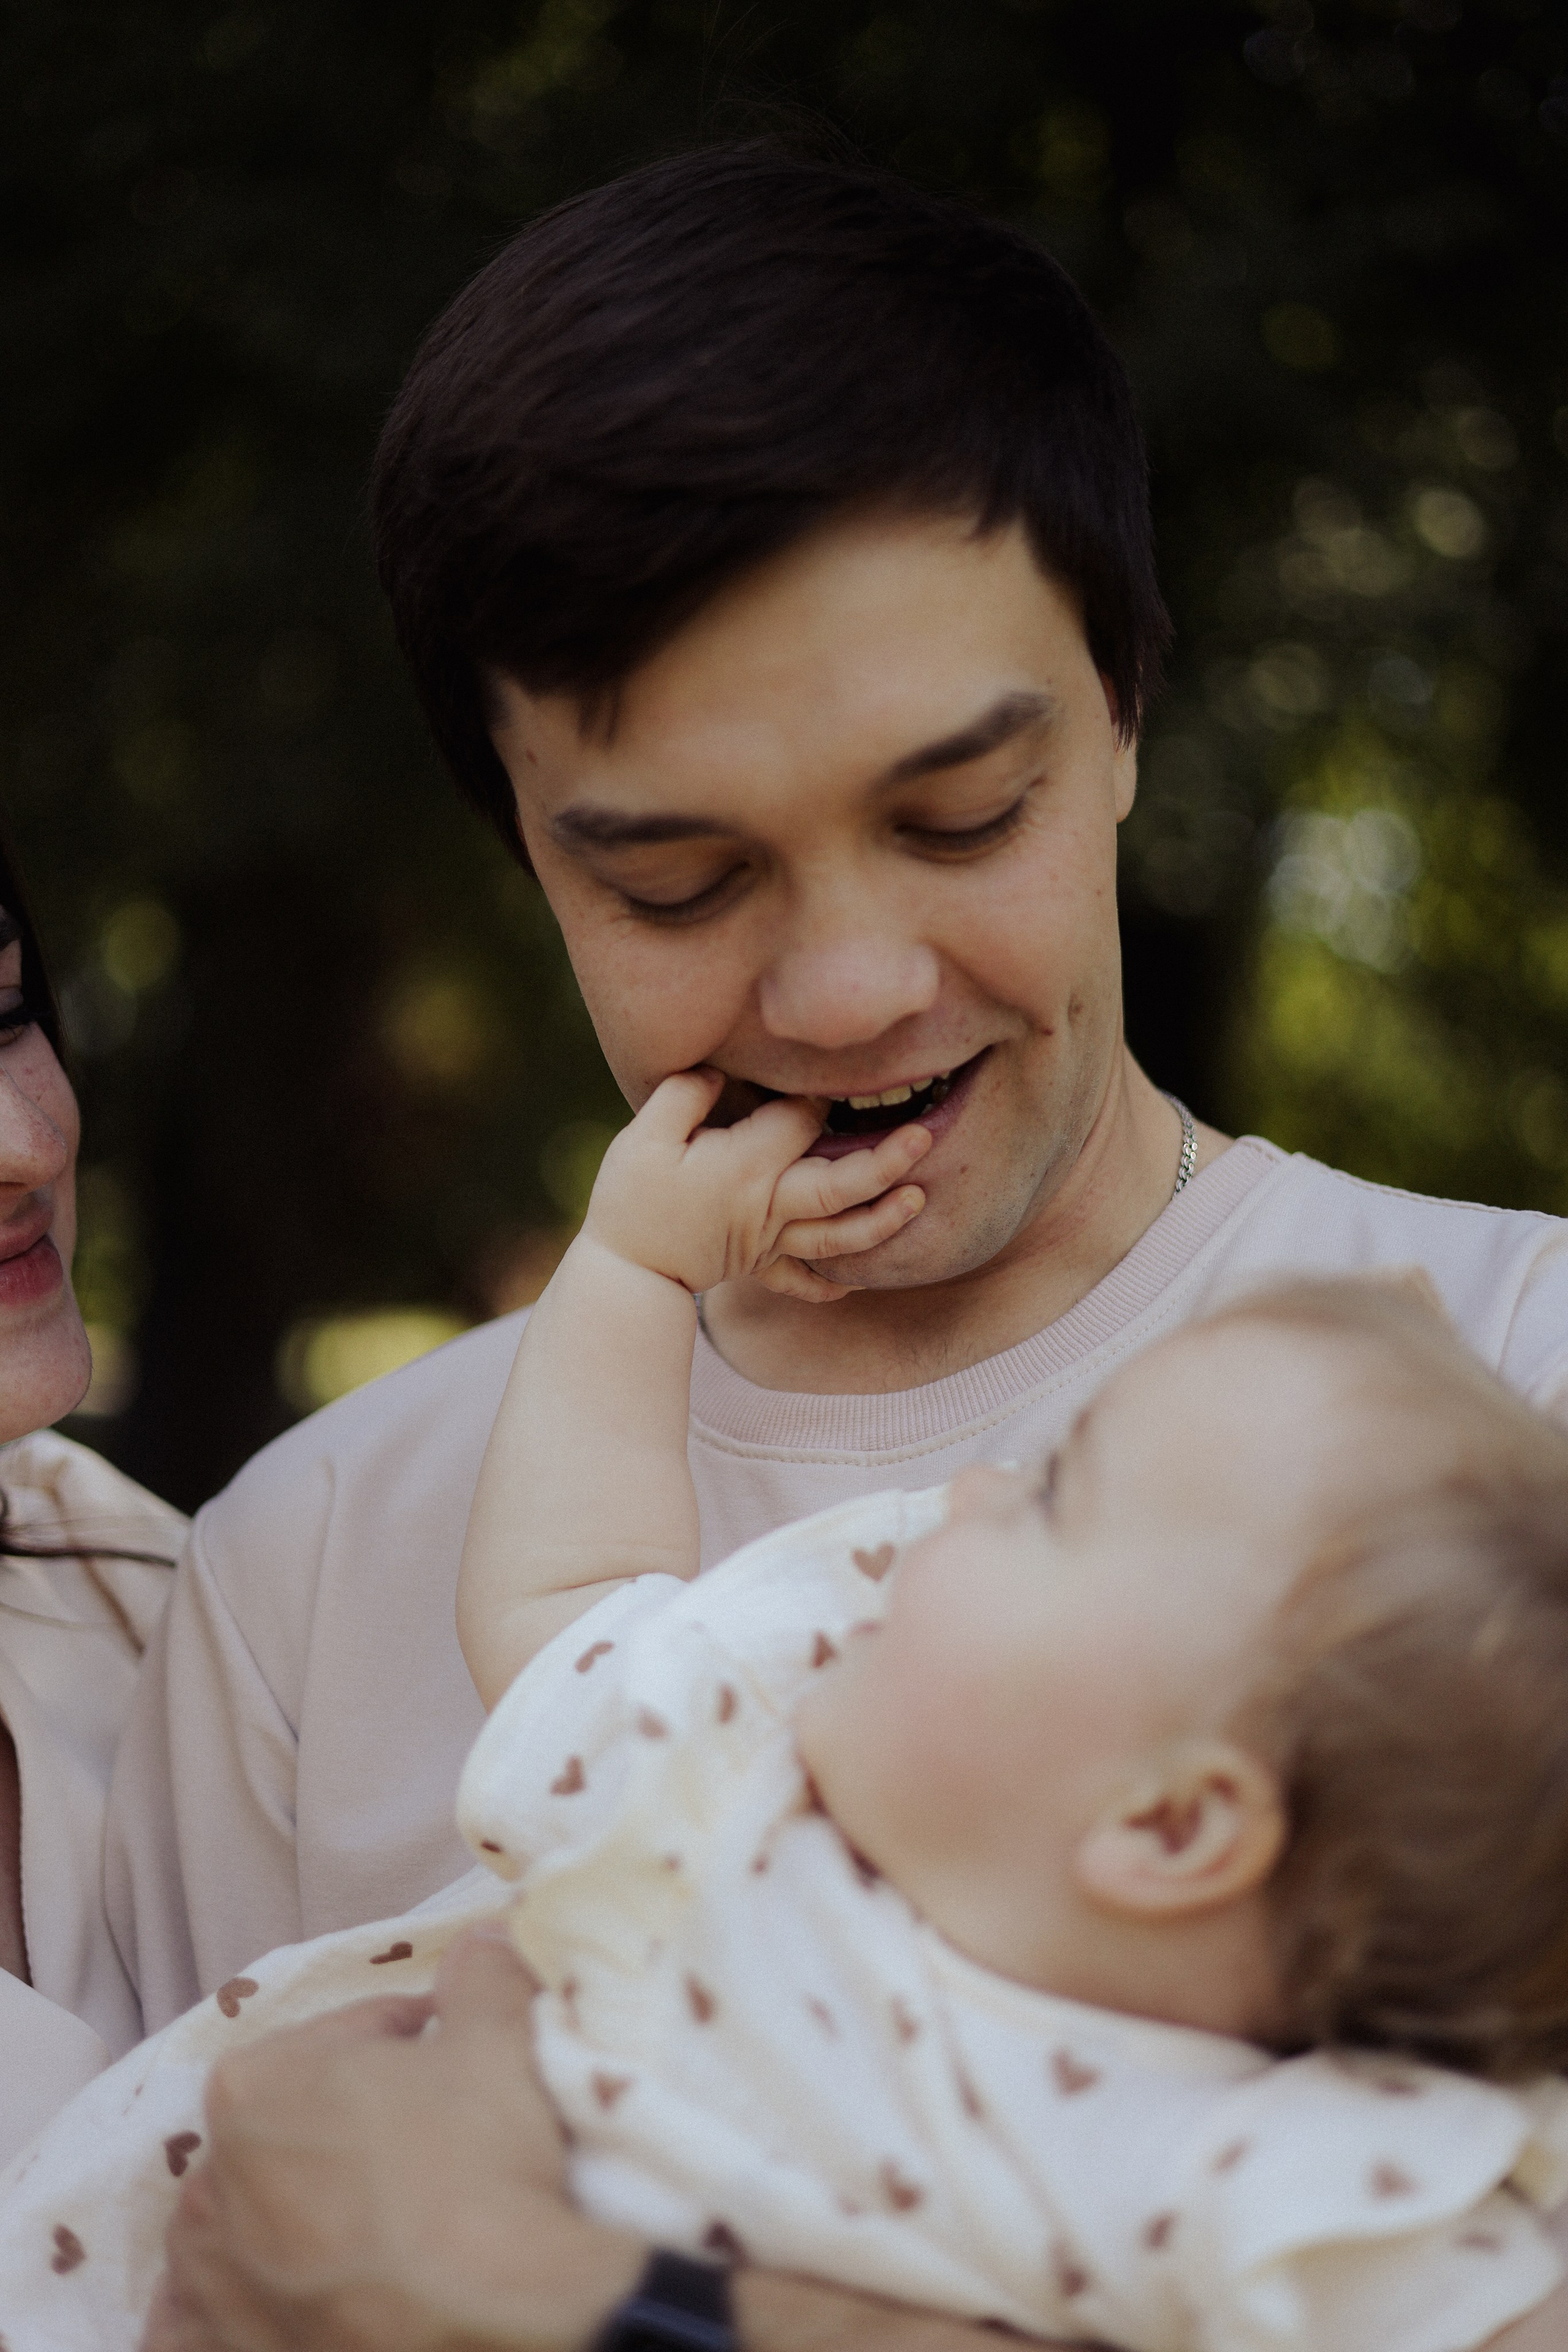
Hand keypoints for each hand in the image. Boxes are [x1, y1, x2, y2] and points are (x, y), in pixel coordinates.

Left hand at [141, 1928, 644, 2351]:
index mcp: (255, 2086)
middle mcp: (213, 2185)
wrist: (494, 2323)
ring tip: (361, 2219)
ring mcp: (212, 2284)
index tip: (451, 2051)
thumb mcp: (500, 2043)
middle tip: (419, 2135)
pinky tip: (273, 2295)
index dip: (407, 2037)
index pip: (342, 2035)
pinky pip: (194, 2326)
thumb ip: (482, 1975)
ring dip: (282, 2212)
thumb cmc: (481, 2172)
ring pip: (236, 2226)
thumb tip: (481, 1938)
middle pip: (286, 2128)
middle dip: (341, 2123)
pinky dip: (221, 2309)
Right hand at [585, 1069, 930, 1301]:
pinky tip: (855, 1281)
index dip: (818, 1095)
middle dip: (886, 1161)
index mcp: (746, 1166)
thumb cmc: (631, 1200)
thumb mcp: (643, 1137)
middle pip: (840, 1182)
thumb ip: (683, 1095)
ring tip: (918, 1201)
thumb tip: (717, 1070)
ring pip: (837, 1235)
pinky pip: (802, 1279)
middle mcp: (769, 1205)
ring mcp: (768, 1241)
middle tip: (924, 1138)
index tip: (831, 1073)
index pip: (800, 1122)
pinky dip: (830, 1283)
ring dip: (882, 1221)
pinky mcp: (757, 1265)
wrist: (623, 1274)